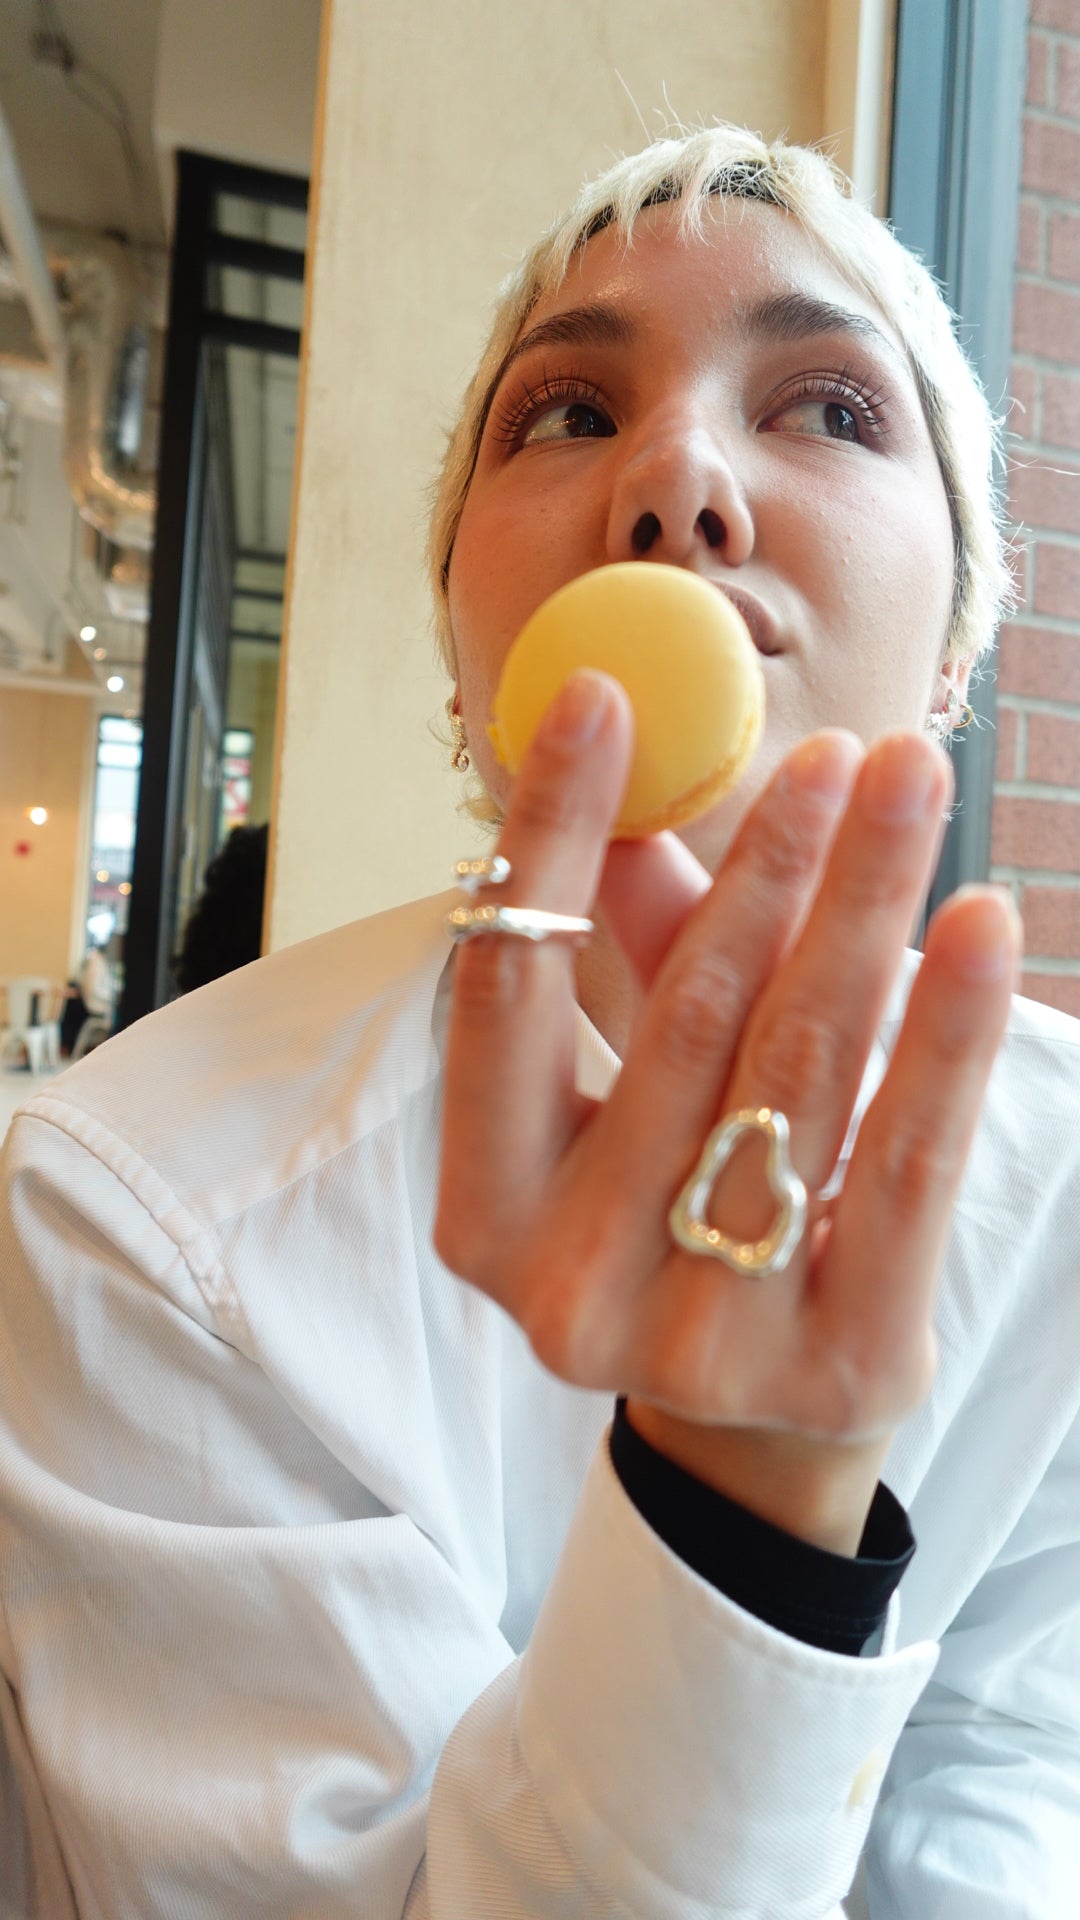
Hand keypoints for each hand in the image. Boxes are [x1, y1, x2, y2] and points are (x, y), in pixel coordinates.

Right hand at [435, 671, 1019, 1547]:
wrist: (753, 1429)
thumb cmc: (674, 1223)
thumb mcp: (627, 1102)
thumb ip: (626, 966)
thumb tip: (632, 797)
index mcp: (483, 1213)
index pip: (507, 993)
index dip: (550, 835)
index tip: (600, 698)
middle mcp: (568, 1287)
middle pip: (682, 1023)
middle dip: (768, 864)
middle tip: (837, 750)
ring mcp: (699, 1340)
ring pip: (798, 1074)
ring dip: (862, 904)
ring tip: (908, 782)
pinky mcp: (838, 1360)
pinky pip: (907, 1161)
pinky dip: (949, 1030)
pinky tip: (980, 919)